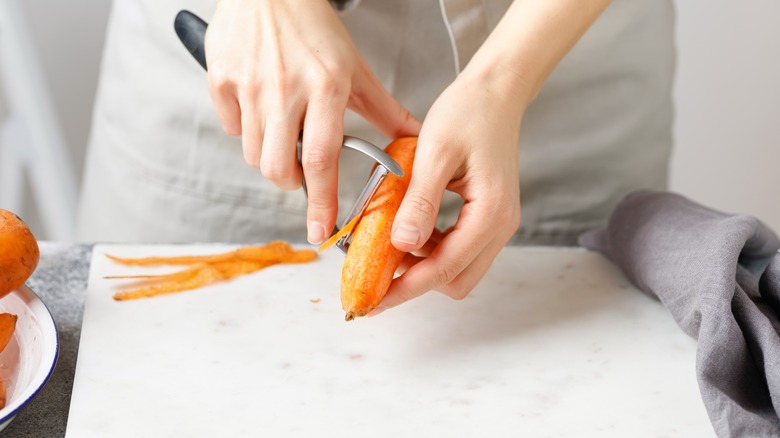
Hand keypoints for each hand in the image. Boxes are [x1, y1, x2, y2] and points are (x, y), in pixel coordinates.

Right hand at [205, 0, 419, 242]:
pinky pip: (229, 127)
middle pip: (278, 168)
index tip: (321, 231)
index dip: (321, 201)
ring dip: (269, 155)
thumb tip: (415, 139)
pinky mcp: (220, 78)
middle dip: (290, 182)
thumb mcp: (355, 66)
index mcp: (326, 86)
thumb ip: (384, 109)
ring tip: (282, 128)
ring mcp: (248, 84)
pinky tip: (259, 106)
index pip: (321, 160)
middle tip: (300, 168)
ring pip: (252, 153)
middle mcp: (285, 88)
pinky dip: (244, 128)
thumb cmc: (314, 27)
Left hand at [374, 67, 526, 312]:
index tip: (372, 300)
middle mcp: (500, 226)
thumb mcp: (435, 153)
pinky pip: (458, 247)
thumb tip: (402, 246)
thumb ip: (420, 201)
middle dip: (415, 283)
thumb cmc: (468, 113)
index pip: (444, 269)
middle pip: (456, 280)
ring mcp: (496, 223)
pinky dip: (431, 248)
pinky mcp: (487, 216)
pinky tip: (407, 229)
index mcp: (490, 214)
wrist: (495, 91)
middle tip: (375, 276)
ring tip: (386, 248)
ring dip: (422, 265)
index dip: (405, 289)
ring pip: (457, 268)